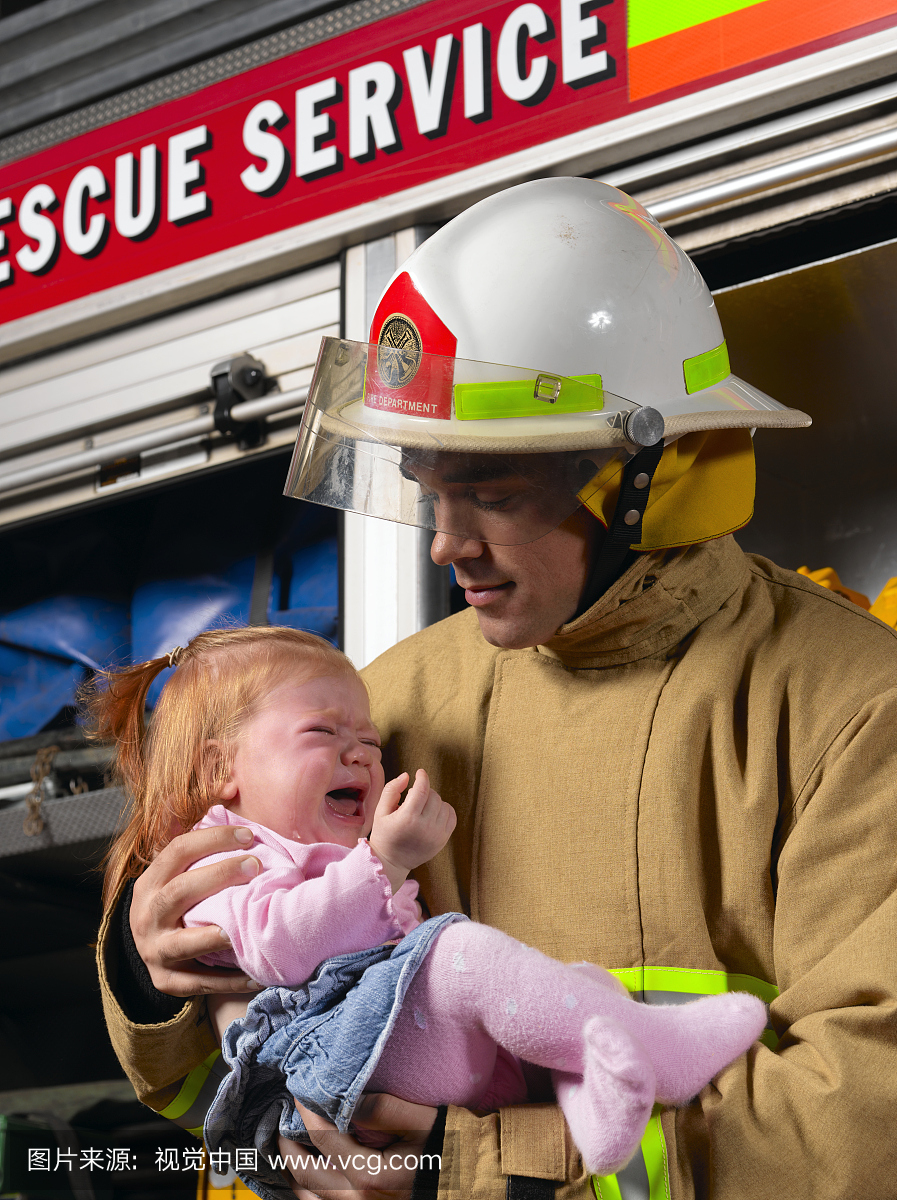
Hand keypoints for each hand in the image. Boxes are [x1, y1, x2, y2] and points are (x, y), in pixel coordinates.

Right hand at [130, 826, 262, 995]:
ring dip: (216, 935)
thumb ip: (200, 831)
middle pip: (180, 892)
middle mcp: (147, 914)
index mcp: (150, 881)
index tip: (249, 834)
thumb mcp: (175, 868)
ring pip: (183, 943)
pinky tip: (256, 971)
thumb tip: (231, 787)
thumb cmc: (175, 898)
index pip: (177, 852)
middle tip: (256, 866)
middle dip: (219, 876)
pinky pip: (198, 983)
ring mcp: (155, 950)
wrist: (145, 947)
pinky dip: (227, 980)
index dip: (212, 840)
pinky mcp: (167, 981)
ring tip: (248, 925)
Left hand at [276, 1094, 438, 1198]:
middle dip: (288, 1144)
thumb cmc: (449, 1146)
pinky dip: (309, 1192)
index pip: (323, 1139)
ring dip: (294, 1171)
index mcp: (371, 1175)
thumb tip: (344, 1097)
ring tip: (291, 1145)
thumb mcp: (420, 1119)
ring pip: (308, 1199)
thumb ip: (381, 1108)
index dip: (306, 1112)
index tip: (298, 1092)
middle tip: (283, 1120)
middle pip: (305, 1174)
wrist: (475, 1181)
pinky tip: (310, 1174)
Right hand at [369, 770, 456, 893]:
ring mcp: (436, 835)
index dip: (422, 777)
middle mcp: (424, 827)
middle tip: (414, 797)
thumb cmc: (384, 834)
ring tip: (421, 807)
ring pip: (443, 804)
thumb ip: (391, 790)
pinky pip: (451, 816)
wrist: (391, 863)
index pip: (422, 790)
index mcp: (407, 818)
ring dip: (433, 800)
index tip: (420, 772)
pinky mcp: (443, 840)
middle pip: (433, 796)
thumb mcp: (380, 811)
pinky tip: (432, 813)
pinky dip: (444, 810)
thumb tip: (407, 775)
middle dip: (424, 791)